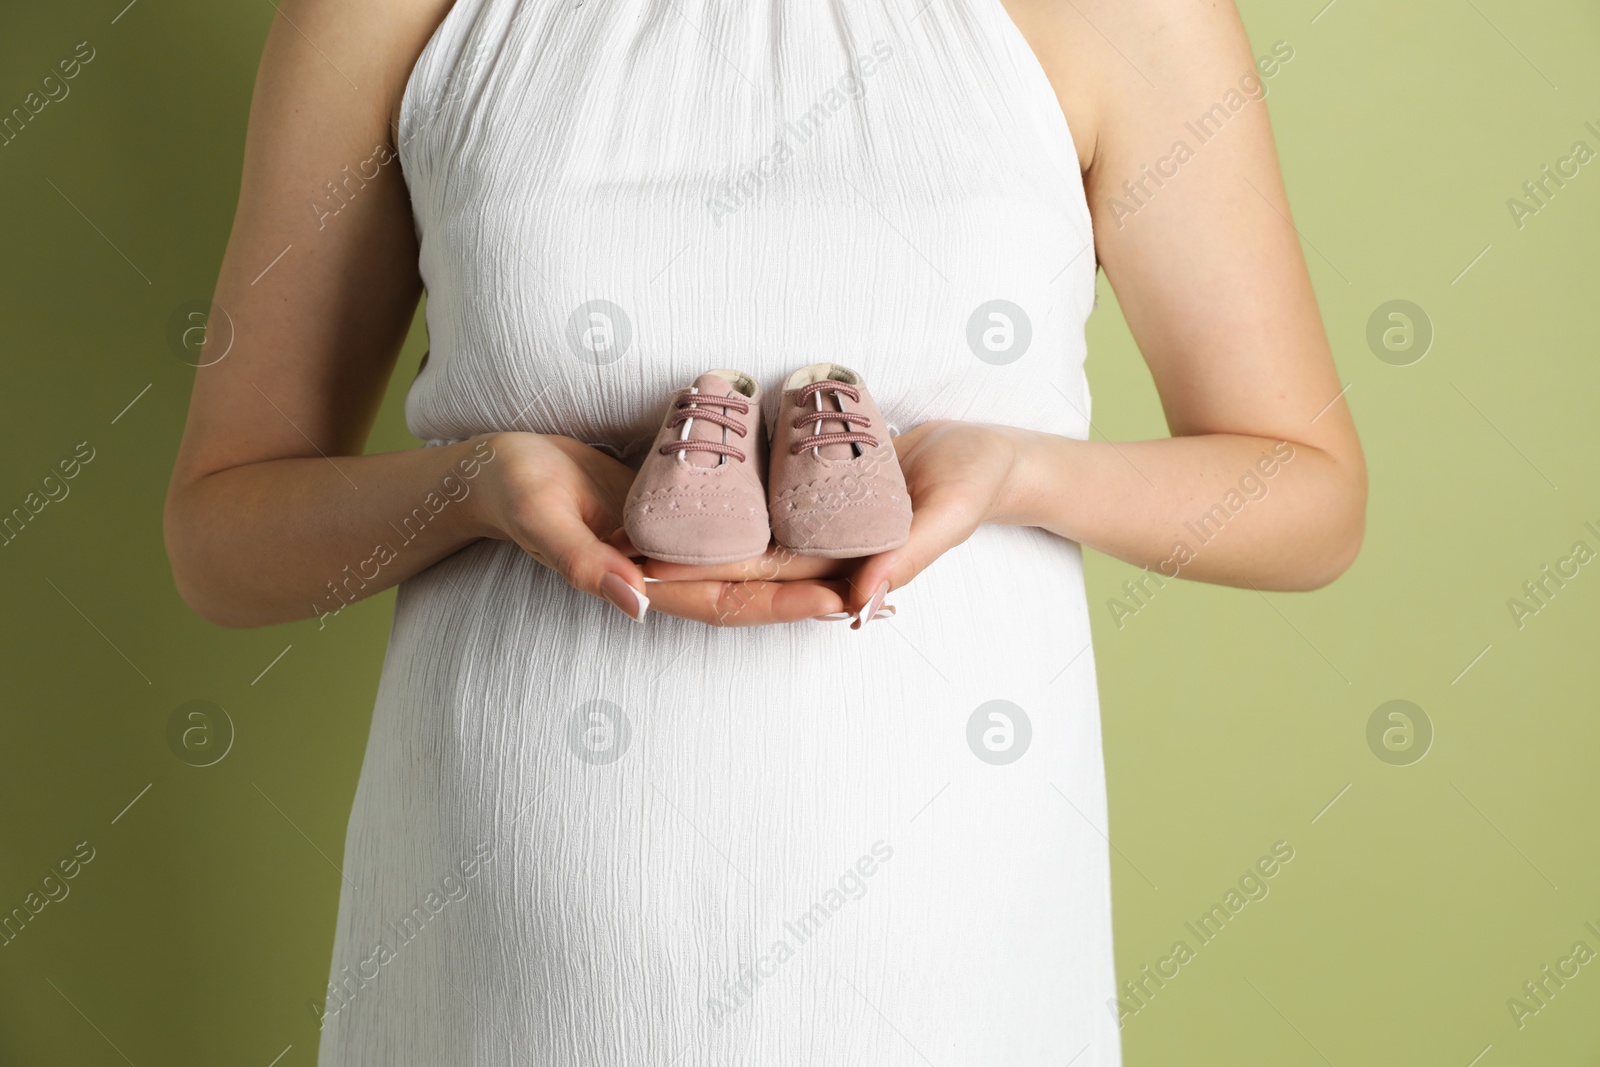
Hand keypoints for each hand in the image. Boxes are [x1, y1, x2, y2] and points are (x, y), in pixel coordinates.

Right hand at [470, 432, 851, 624]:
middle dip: (818, 584)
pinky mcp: (683, 507)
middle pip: (758, 582)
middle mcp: (672, 567)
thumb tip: (634, 603)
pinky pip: (741, 519)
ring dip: (811, 556)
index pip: (727, 602)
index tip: (836, 601)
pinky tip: (824, 508)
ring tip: (875, 551)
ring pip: (757, 553)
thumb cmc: (513, 491)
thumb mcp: (542, 519)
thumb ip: (581, 562)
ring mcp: (680, 539)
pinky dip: (782, 518)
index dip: (782, 605)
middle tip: (885, 578)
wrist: (498, 468)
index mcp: (645, 582)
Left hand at [642, 419, 1026, 626]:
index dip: (703, 582)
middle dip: (678, 560)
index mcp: (841, 571)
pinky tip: (679, 478)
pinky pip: (761, 493)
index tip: (648, 578)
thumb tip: (856, 604)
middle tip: (613, 549)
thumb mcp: (947, 519)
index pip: (759, 586)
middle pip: (735, 559)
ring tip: (628, 516)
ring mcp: (815, 520)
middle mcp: (819, 552)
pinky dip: (722, 492)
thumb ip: (906, 558)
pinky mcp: (815, 486)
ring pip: (741, 527)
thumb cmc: (975, 485)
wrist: (989, 452)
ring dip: (690, 529)